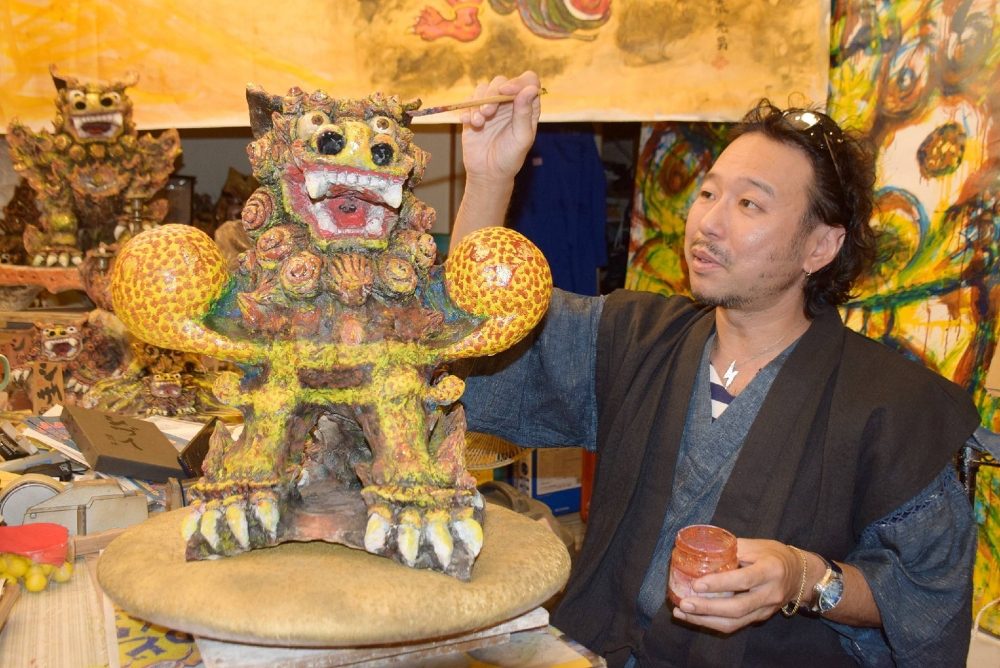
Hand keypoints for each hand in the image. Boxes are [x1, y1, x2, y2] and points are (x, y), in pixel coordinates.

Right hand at [460, 71, 540, 186]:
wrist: (488, 172)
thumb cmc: (510, 157)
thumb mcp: (521, 137)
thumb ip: (524, 113)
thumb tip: (530, 89)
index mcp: (526, 107)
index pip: (528, 81)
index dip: (518, 82)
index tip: (505, 92)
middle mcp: (509, 103)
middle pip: (502, 82)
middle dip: (493, 94)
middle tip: (488, 112)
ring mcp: (491, 106)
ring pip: (483, 88)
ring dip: (478, 102)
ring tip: (478, 122)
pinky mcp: (474, 112)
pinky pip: (469, 101)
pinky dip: (467, 109)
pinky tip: (468, 123)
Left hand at [672, 538, 804, 633]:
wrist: (800, 574)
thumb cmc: (773, 554)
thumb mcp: (755, 545)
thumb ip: (730, 549)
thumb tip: (699, 551)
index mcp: (770, 570)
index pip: (743, 580)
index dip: (719, 583)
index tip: (696, 584)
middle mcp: (769, 593)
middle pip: (737, 608)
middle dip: (707, 608)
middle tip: (683, 604)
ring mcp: (765, 609)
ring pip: (734, 622)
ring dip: (705, 621)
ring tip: (682, 613)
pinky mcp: (760, 618)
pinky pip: (735, 625)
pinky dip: (713, 623)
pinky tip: (694, 618)